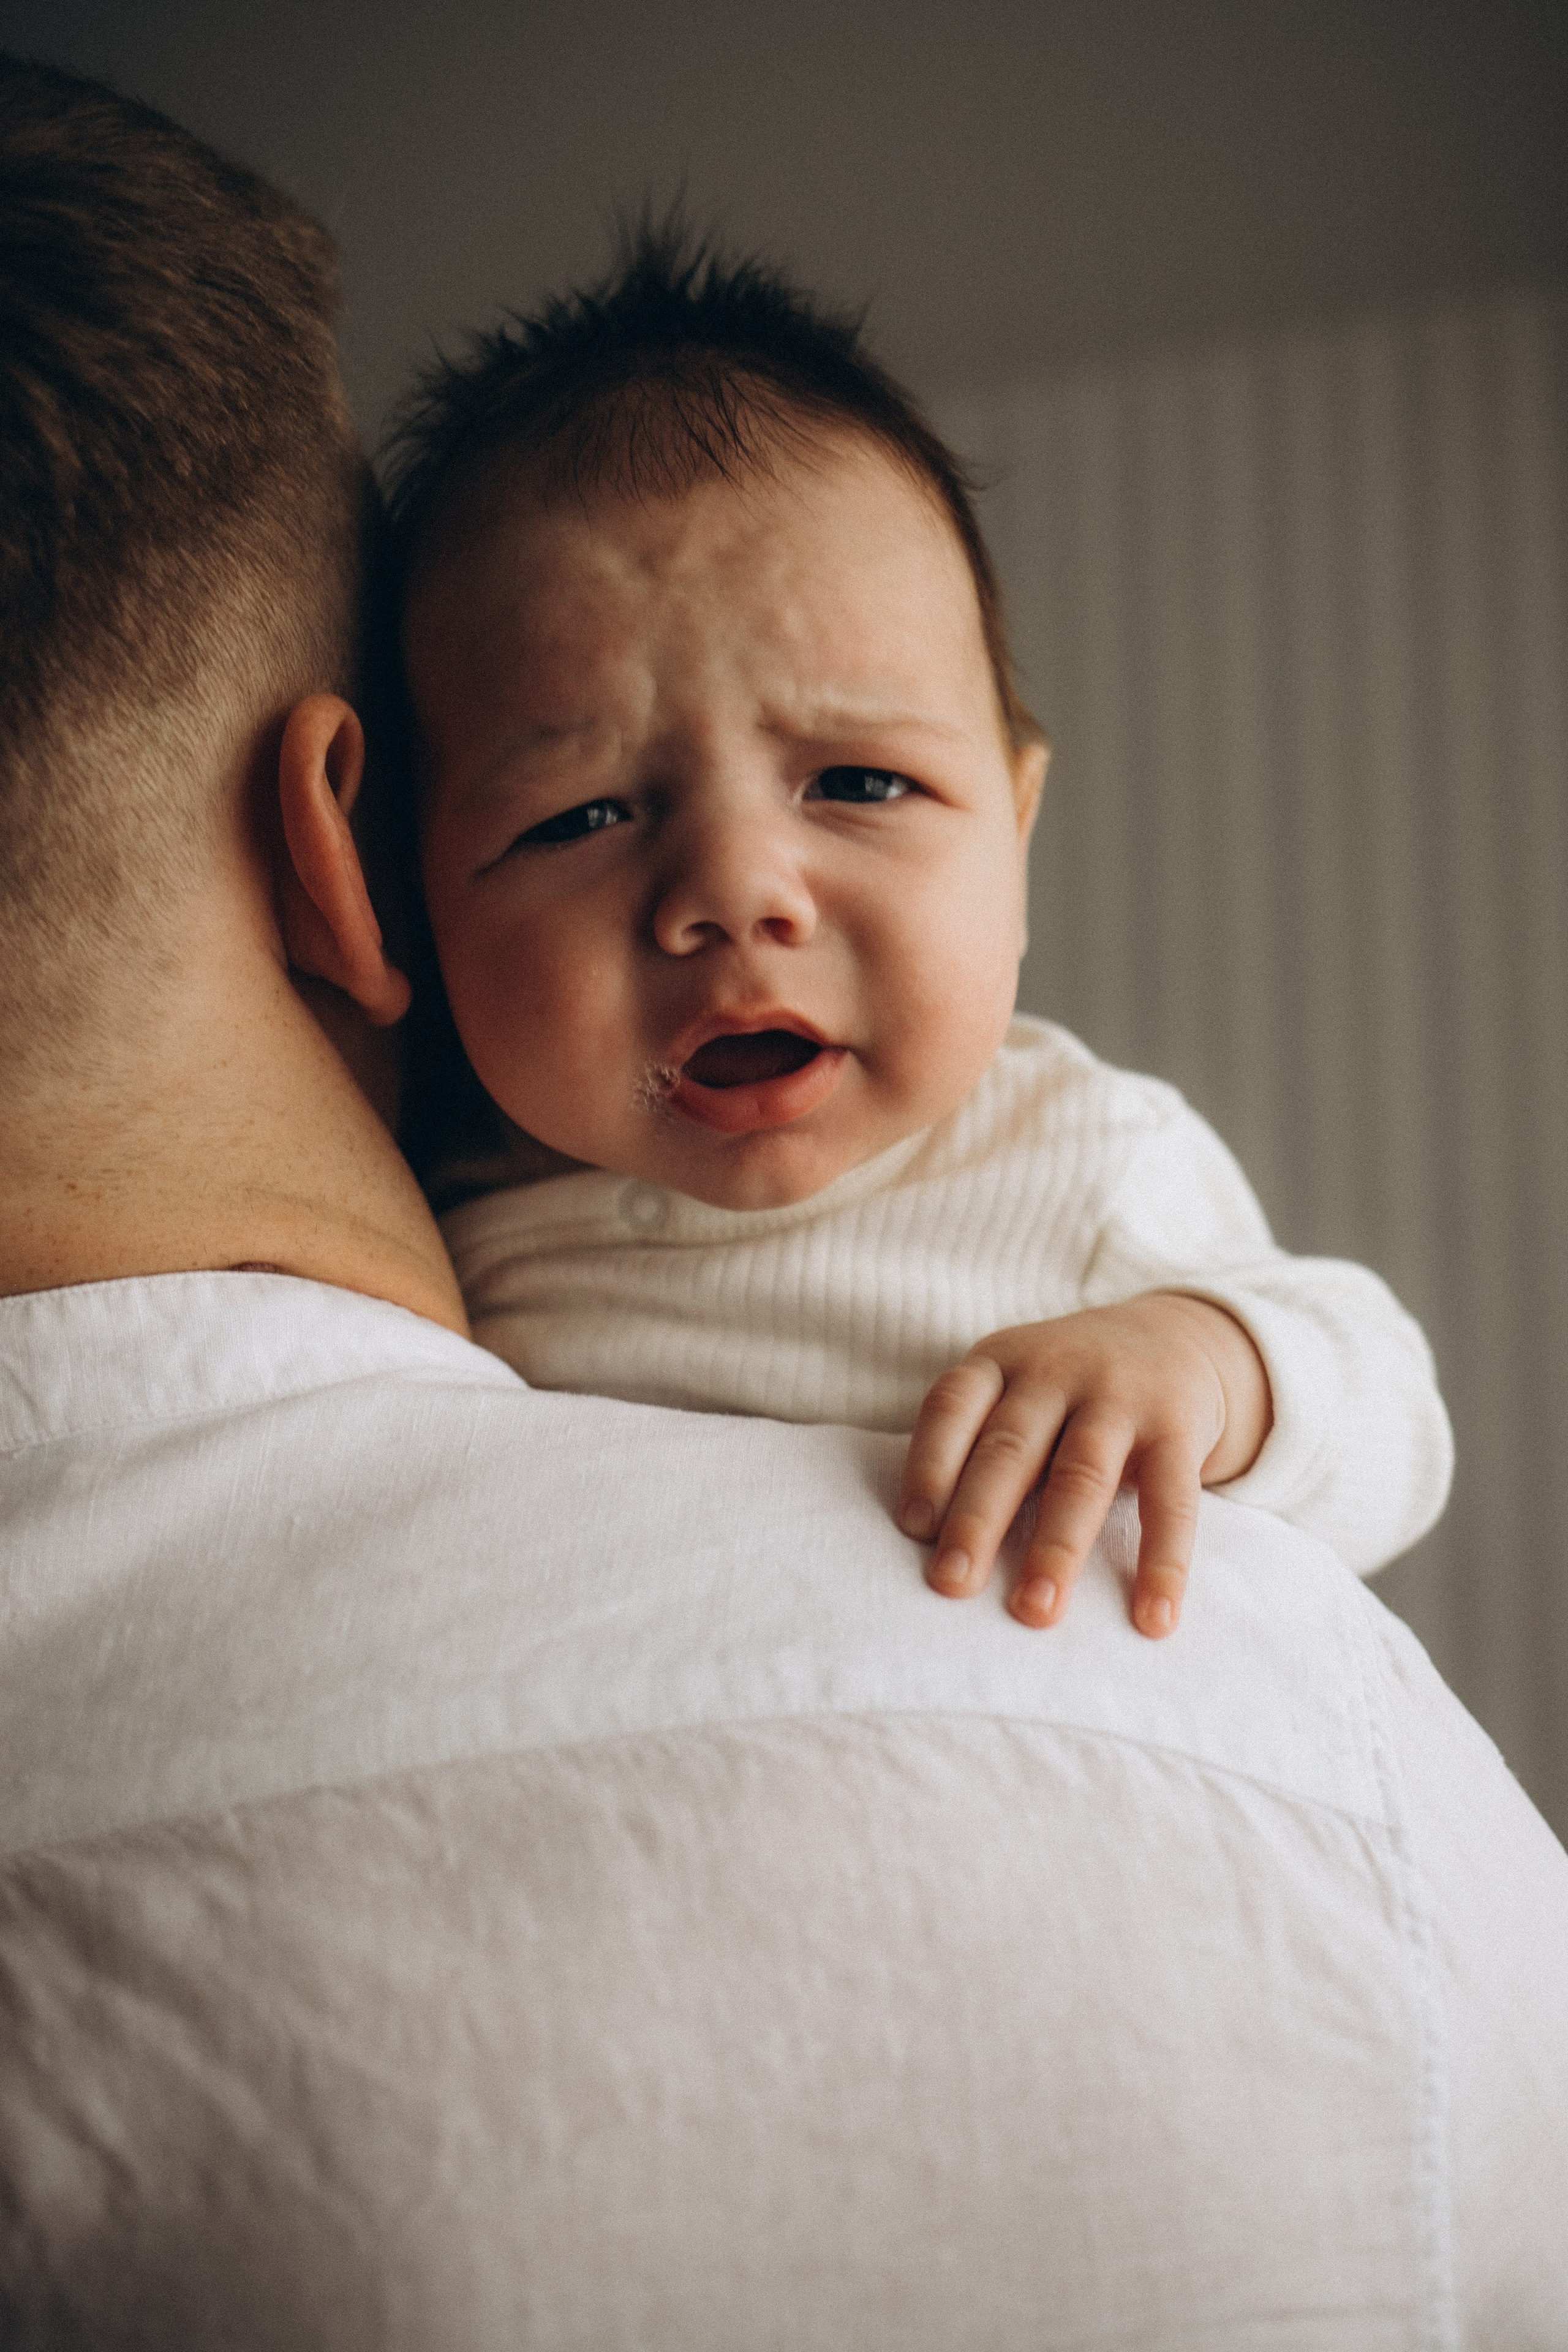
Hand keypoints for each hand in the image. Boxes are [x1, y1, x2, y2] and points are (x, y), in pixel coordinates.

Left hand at [897, 1294, 1271, 1636]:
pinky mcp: (1177, 1430)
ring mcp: (1120, 1398)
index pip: (952, 1406)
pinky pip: (1170, 1501)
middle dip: (977, 1520)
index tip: (914, 1529)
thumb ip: (978, 1445)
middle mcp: (1055, 1371)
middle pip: (1009, 1449)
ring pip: (1081, 1476)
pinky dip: (1162, 1562)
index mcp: (1000, 1362)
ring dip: (1056, 1548)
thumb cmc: (1064, 1389)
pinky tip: (1153, 1617)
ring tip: (1035, 1611)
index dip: (929, 1465)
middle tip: (950, 1584)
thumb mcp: (1014, 1387)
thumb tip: (933, 1546)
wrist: (1174, 1338)